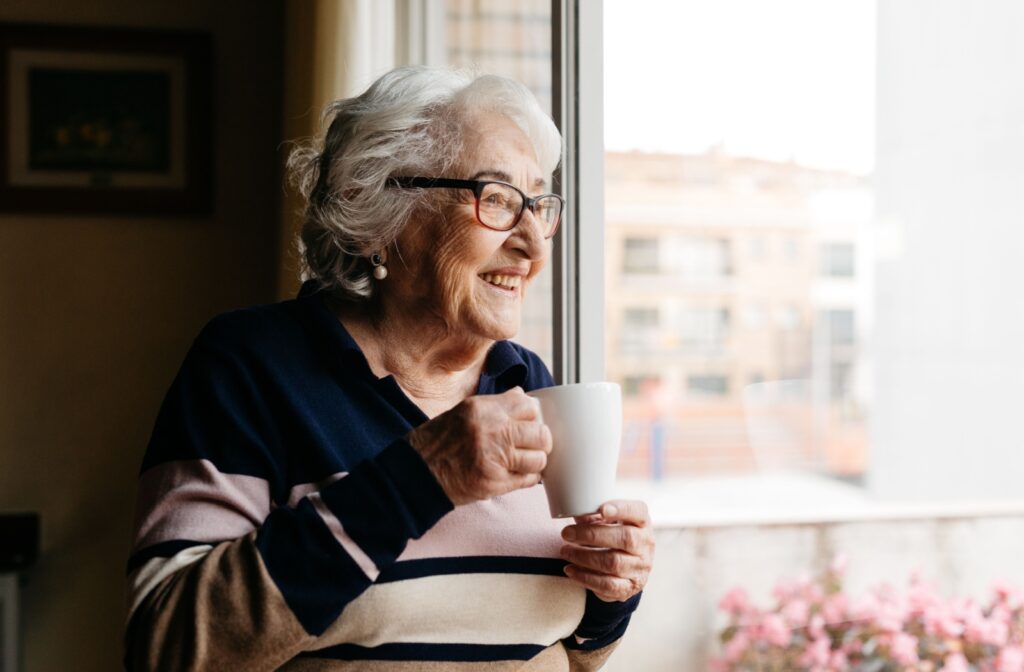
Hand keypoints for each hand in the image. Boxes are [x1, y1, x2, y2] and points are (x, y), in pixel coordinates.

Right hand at [407, 387, 551, 504]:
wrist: (415, 474)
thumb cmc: (437, 442)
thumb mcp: (462, 412)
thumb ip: (495, 405)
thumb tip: (523, 396)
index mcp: (482, 408)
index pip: (528, 406)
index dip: (533, 417)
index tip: (529, 424)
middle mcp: (491, 430)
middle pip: (540, 433)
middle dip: (539, 441)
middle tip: (531, 446)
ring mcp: (494, 458)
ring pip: (538, 459)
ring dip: (534, 462)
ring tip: (522, 462)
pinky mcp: (494, 483)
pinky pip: (528, 480)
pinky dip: (527, 479)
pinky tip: (516, 475)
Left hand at [560, 500, 654, 602]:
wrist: (629, 566)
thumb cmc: (614, 535)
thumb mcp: (609, 521)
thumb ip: (594, 515)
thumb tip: (576, 511)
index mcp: (642, 522)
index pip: (638, 512)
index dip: (621, 510)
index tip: (602, 509)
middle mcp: (646, 544)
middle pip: (625, 538)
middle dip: (591, 535)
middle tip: (566, 533)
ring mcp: (640, 567)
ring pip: (613, 563)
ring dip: (584, 557)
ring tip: (565, 551)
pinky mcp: (630, 587)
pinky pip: (608, 585)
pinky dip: (585, 577)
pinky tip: (570, 570)